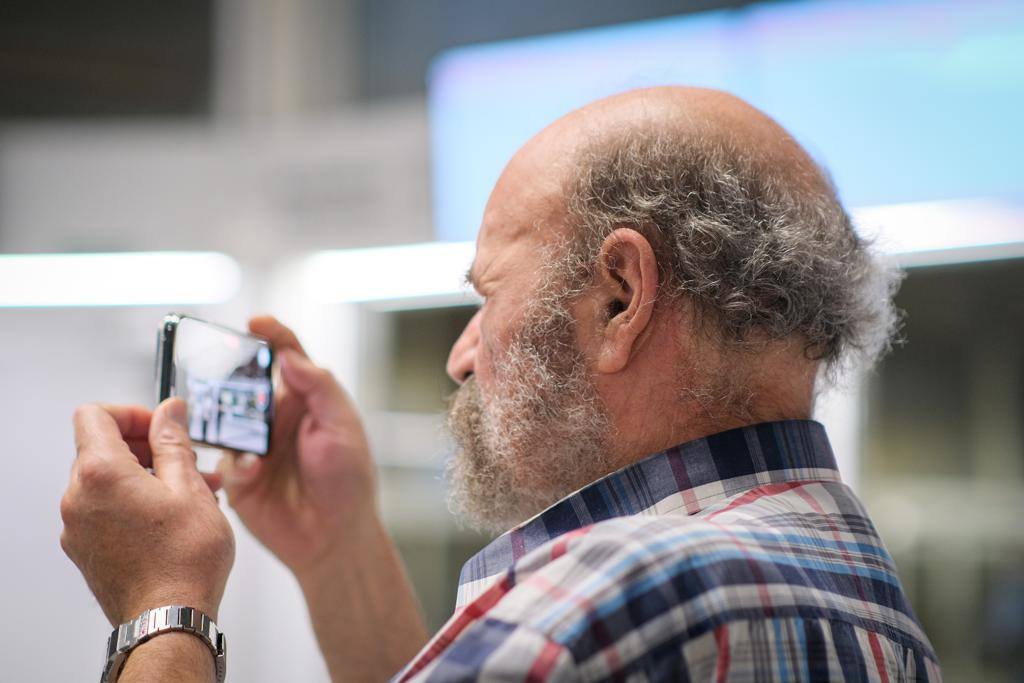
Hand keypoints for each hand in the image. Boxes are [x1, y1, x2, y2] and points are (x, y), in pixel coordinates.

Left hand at [60, 400, 234, 625]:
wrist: (169, 619)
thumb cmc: (182, 561)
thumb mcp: (189, 487)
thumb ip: (174, 441)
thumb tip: (169, 412)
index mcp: (100, 474)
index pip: (96, 415)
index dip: (132, 413)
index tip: (160, 425)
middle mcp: (78, 499)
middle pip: (102, 448)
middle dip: (147, 447)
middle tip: (185, 459)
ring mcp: (78, 527)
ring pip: (109, 481)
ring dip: (146, 476)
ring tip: (190, 491)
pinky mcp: (86, 549)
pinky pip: (106, 510)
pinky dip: (135, 502)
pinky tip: (173, 516)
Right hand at [218, 316, 377, 579]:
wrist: (335, 538)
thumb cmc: (348, 481)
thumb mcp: (344, 429)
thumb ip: (319, 388)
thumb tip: (290, 356)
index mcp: (305, 400)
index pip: (286, 356)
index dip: (271, 335)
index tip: (255, 322)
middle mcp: (275, 418)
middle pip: (245, 383)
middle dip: (232, 375)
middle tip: (222, 371)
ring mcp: (254, 446)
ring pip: (224, 418)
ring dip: (225, 419)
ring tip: (238, 428)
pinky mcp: (238, 477)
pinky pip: (224, 460)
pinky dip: (238, 464)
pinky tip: (256, 473)